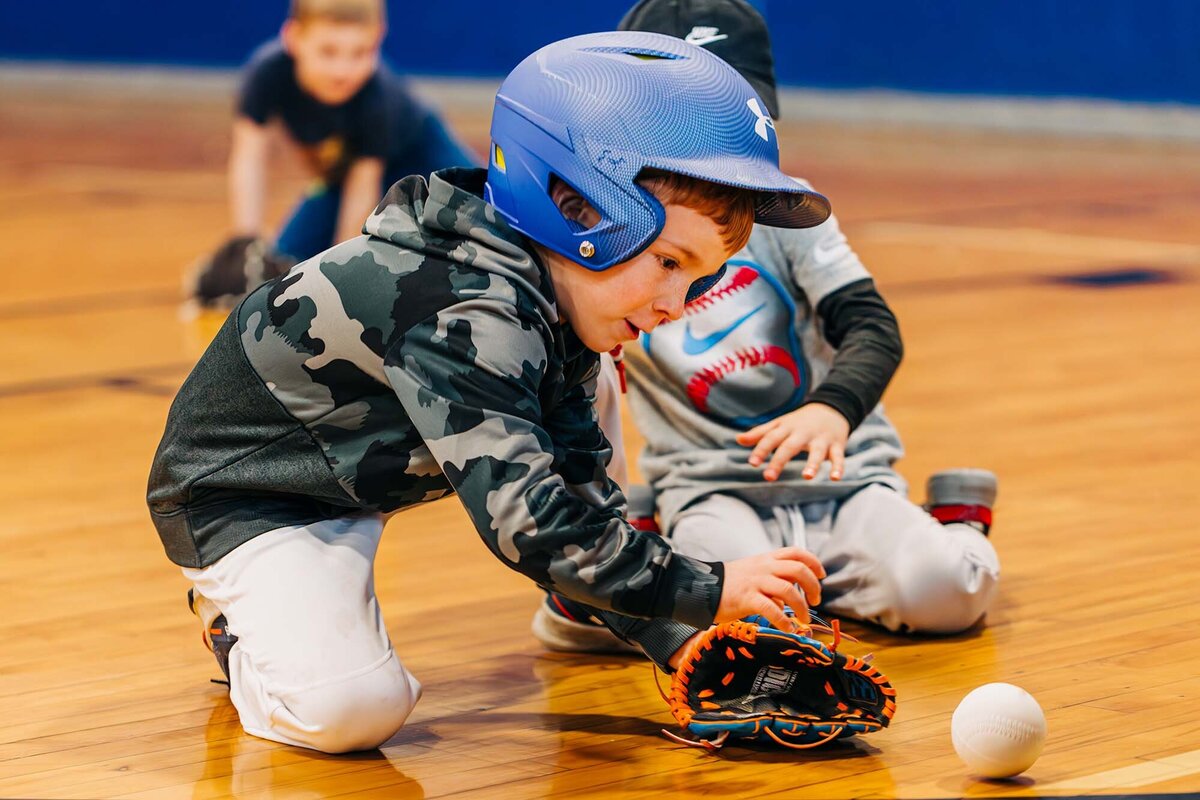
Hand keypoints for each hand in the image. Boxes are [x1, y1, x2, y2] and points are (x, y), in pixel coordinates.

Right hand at [715, 547, 824, 631]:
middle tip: (815, 601)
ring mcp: (756, 582)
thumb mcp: (753, 574)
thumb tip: (787, 601)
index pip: (796, 552)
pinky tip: (788, 628)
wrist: (703, 589)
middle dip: (813, 586)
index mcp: (766, 559)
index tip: (821, 575)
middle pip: (798, 570)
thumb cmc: (729, 584)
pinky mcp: (747, 598)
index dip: (813, 562)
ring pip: (788, 589)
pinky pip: (771, 609)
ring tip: (803, 619)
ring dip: (801, 607)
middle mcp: (764, 567)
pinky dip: (784, 620)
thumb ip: (772, 582)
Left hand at [736, 403, 850, 481]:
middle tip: (768, 477)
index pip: (771, 438)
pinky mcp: (837, 445)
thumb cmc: (800, 421)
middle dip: (779, 461)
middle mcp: (803, 433)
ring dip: (813, 464)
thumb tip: (738, 440)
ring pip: (817, 452)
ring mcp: (821, 439)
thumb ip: (760, 433)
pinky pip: (838, 457)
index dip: (761, 450)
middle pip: (790, 446)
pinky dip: (839, 466)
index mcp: (787, 428)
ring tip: (807, 477)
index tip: (752, 463)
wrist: (832, 408)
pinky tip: (836, 477)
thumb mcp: (780, 424)